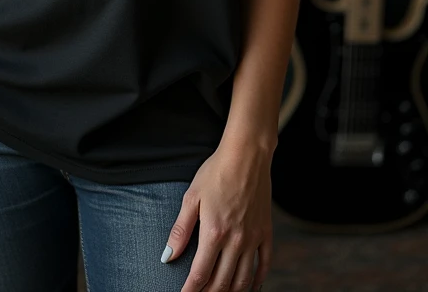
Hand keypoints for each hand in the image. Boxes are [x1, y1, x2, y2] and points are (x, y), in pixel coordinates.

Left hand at [161, 138, 272, 291]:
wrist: (246, 155)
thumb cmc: (216, 172)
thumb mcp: (192, 197)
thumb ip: (180, 230)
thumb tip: (168, 256)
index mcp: (214, 232)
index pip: (200, 273)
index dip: (191, 290)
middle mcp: (236, 240)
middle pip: (222, 282)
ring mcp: (253, 238)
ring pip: (243, 279)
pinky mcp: (266, 232)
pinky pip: (264, 264)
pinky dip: (257, 281)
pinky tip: (250, 287)